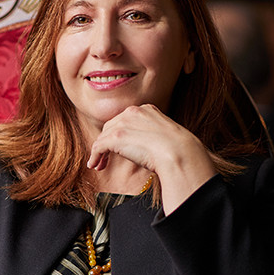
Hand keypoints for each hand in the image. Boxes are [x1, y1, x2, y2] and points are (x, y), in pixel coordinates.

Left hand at [86, 104, 215, 210]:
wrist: (179, 152)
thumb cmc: (177, 150)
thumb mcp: (164, 136)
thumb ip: (151, 135)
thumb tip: (145, 148)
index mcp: (146, 110)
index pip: (124, 120)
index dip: (117, 135)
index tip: (118, 147)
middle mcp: (133, 112)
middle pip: (110, 127)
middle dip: (106, 142)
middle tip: (105, 158)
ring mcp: (124, 123)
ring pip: (103, 137)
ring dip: (99, 152)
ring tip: (99, 165)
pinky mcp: (116, 136)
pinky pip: (98, 146)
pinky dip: (94, 156)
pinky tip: (94, 165)